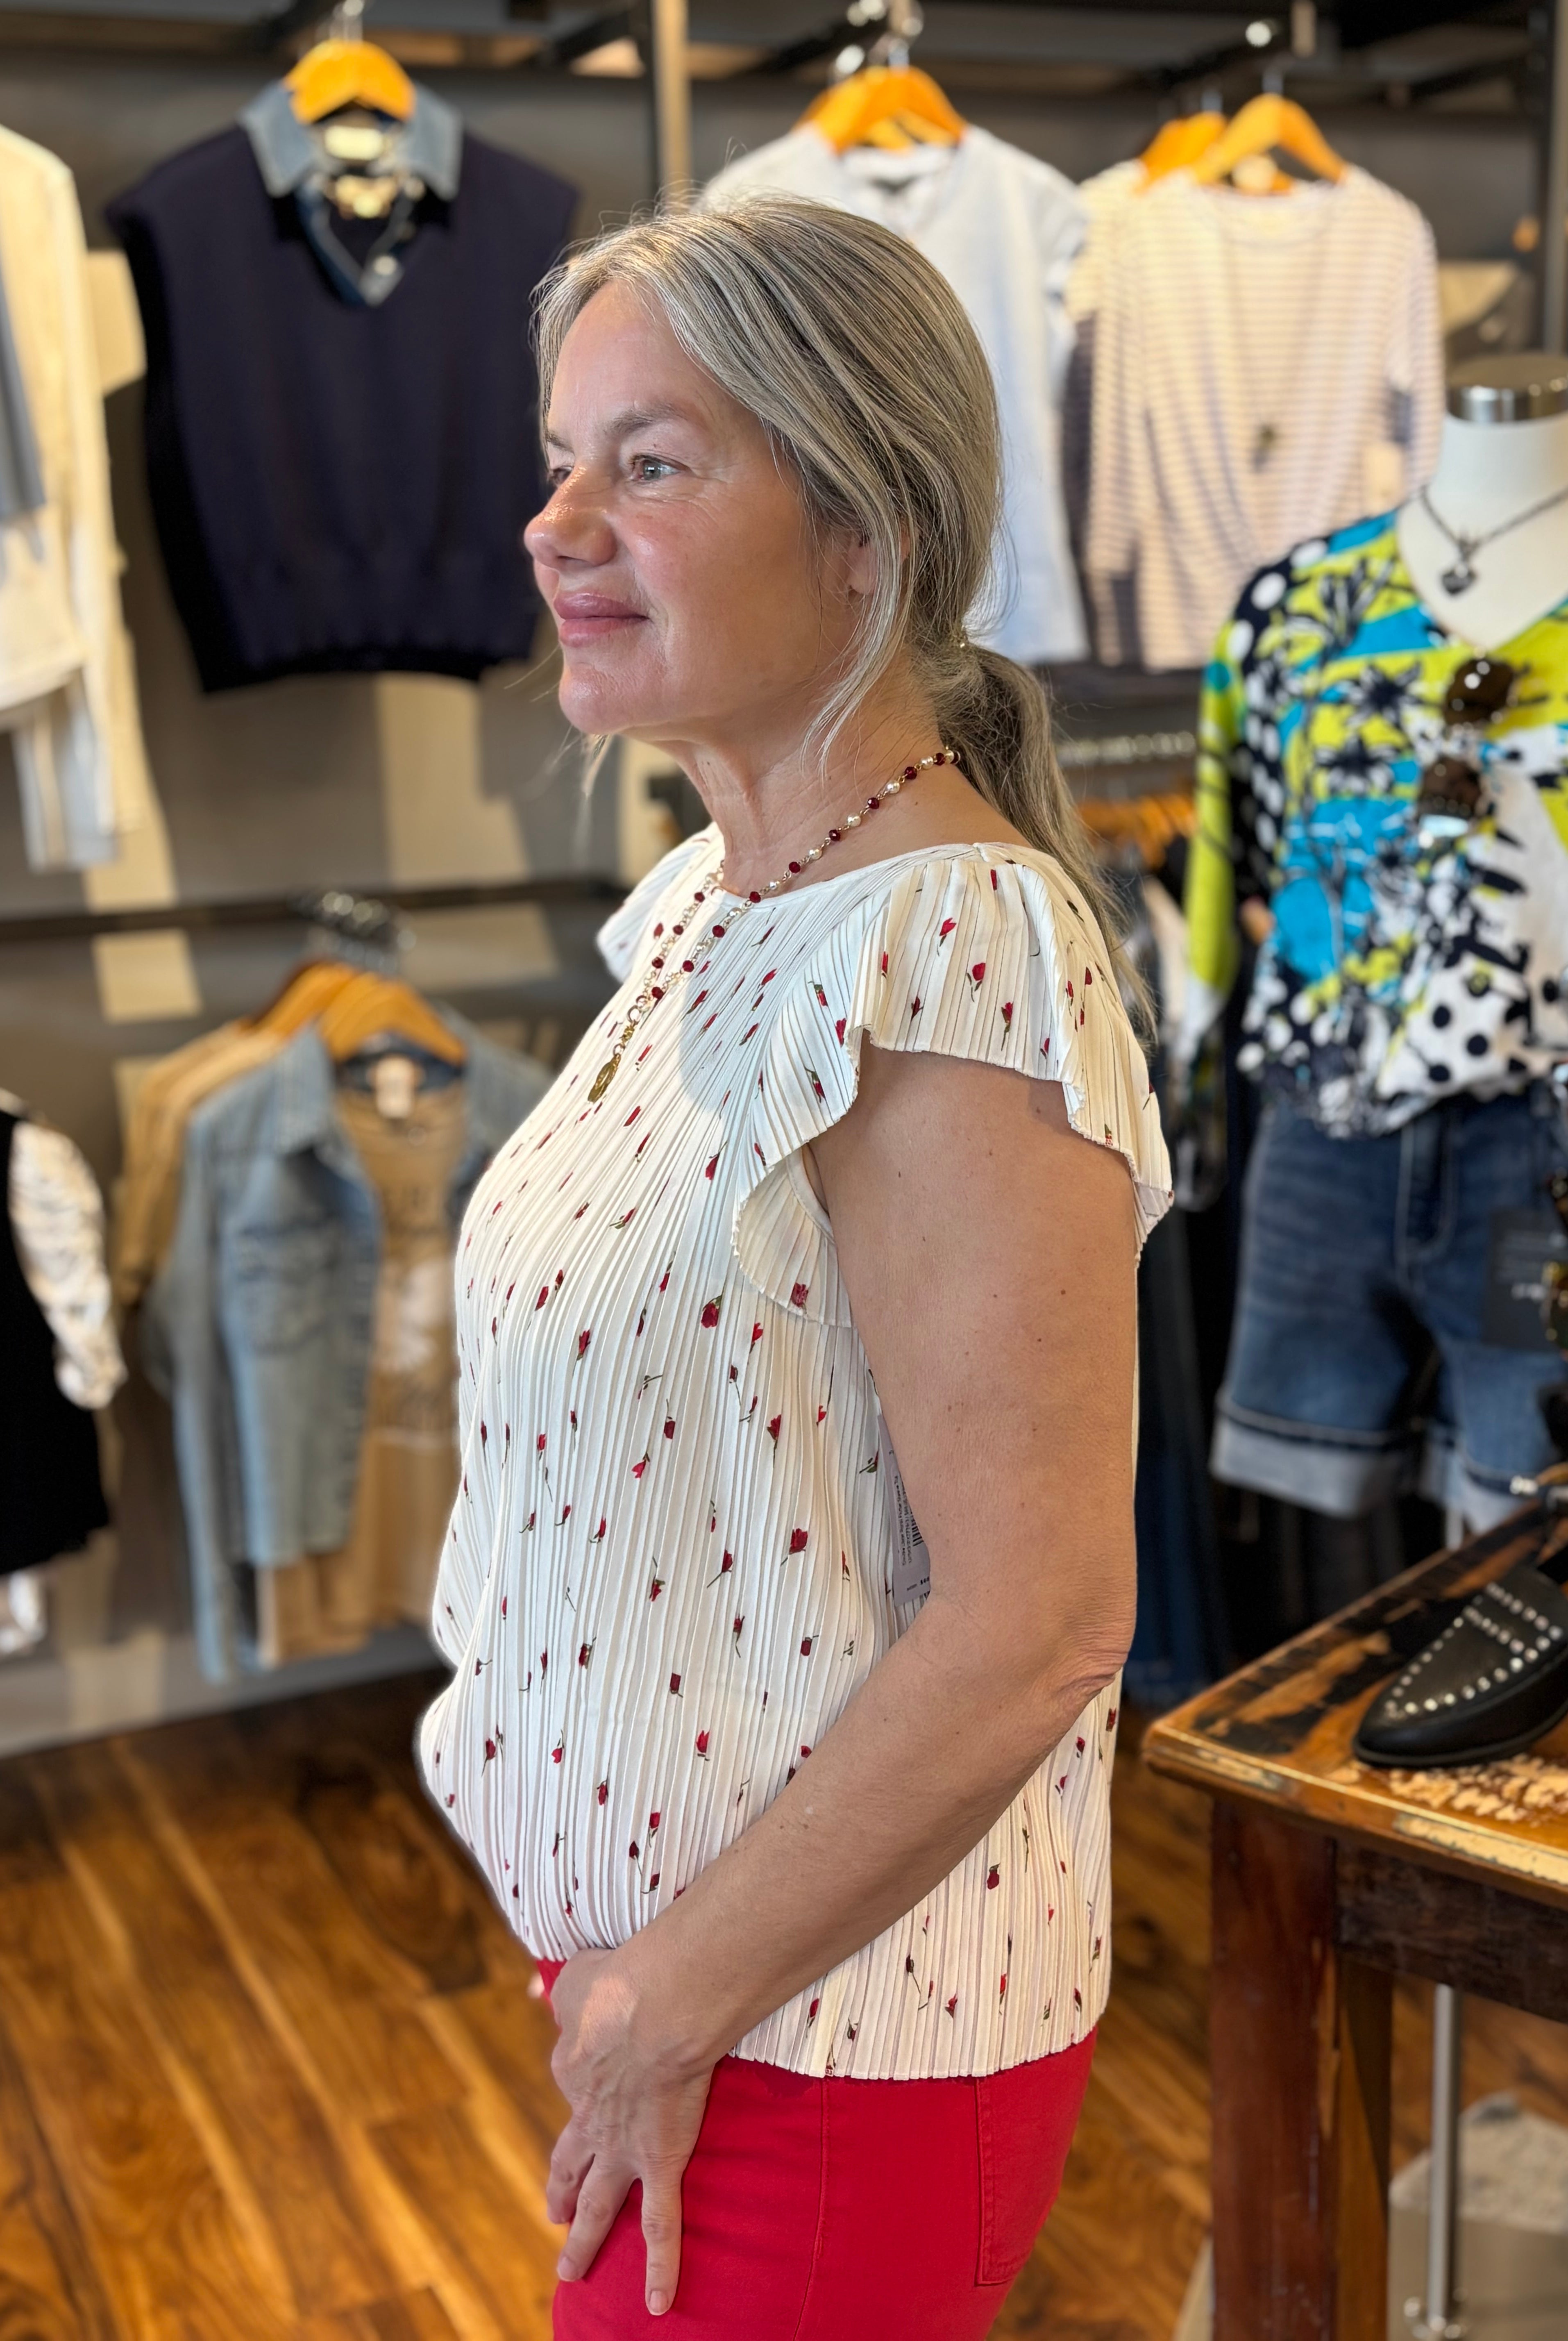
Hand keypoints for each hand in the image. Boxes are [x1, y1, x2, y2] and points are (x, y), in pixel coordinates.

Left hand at [546, 1944, 716, 2315]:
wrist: (653, 2010)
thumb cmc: (622, 1982)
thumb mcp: (577, 1973)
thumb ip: (566, 1985)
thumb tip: (548, 1988)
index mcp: (573, 2066)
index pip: (572, 2075)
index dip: (579, 2073)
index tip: (586, 2068)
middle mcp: (588, 2116)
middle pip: (567, 2161)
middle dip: (559, 2189)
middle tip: (551, 2214)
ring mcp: (621, 2148)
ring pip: (597, 2205)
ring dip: (583, 2241)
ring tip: (569, 2272)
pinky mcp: (658, 2165)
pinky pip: (659, 2227)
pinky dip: (659, 2267)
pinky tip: (654, 2304)